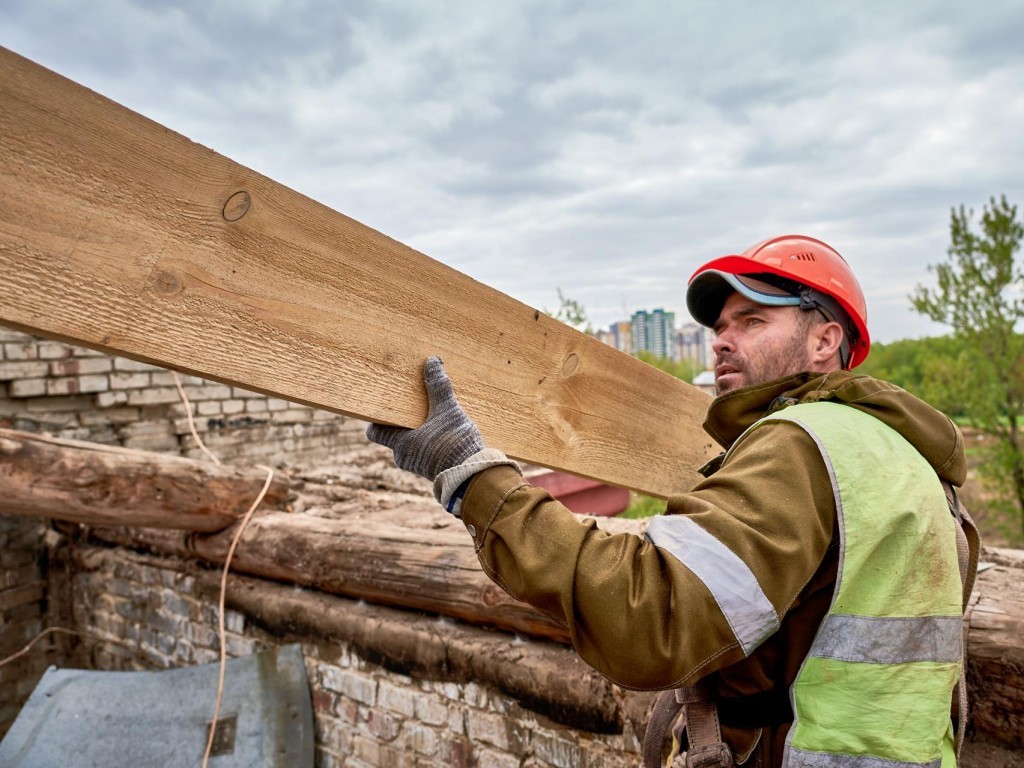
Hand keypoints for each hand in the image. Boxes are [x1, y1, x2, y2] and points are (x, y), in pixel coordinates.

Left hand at [367, 357, 483, 481]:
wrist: (474, 478)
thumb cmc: (455, 445)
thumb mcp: (447, 411)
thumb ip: (438, 386)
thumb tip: (432, 362)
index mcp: (399, 443)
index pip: (374, 431)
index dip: (376, 417)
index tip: (382, 404)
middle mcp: (404, 456)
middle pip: (394, 433)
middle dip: (403, 419)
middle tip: (412, 401)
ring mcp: (419, 465)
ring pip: (411, 442)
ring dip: (419, 429)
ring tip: (432, 412)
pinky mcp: (434, 468)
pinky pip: (425, 449)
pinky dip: (430, 438)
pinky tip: (444, 428)